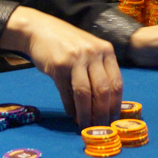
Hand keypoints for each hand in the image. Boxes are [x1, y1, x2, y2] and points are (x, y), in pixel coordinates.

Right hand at [0, 7, 121, 128]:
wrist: (40, 30)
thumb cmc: (68, 44)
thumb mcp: (89, 51)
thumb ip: (99, 71)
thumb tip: (105, 104)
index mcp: (106, 51)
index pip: (117, 83)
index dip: (116, 105)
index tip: (114, 120)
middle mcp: (94, 54)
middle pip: (103, 90)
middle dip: (102, 113)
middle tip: (100, 127)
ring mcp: (76, 59)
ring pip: (85, 94)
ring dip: (86, 114)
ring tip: (85, 125)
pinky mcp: (58, 65)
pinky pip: (66, 92)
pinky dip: (70, 107)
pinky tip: (72, 115)